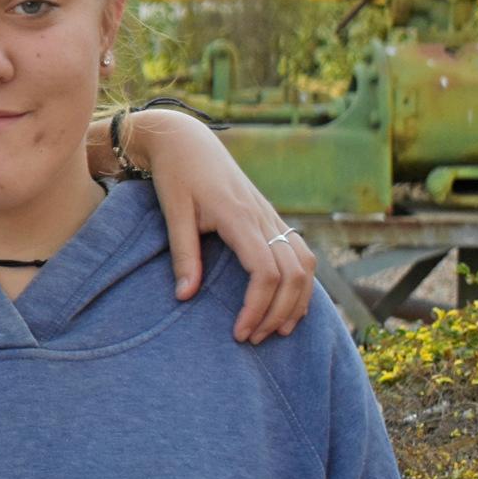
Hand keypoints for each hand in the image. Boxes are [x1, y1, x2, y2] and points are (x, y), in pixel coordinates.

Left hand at [128, 108, 316, 340]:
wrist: (186, 140)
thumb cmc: (175, 175)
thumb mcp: (172, 212)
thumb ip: (182, 254)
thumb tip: (185, 296)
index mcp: (239, 217)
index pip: (266, 271)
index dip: (258, 306)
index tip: (240, 331)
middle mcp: (264, 217)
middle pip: (293, 274)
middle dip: (279, 312)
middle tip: (255, 338)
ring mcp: (272, 215)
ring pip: (305, 264)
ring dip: (297, 300)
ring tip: (277, 330)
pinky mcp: (271, 216)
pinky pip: (301, 252)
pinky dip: (302, 282)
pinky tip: (290, 304)